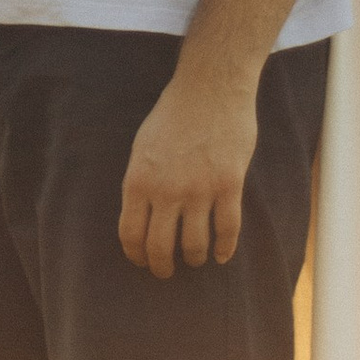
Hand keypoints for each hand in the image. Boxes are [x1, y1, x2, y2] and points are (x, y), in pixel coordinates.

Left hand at [119, 69, 256, 275]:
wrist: (210, 88)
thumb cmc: (174, 114)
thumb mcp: (142, 146)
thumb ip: (142, 182)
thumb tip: (143, 215)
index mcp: (139, 180)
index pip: (131, 235)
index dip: (136, 255)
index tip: (142, 260)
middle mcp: (166, 191)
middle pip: (160, 248)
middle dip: (162, 266)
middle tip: (167, 271)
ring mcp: (199, 190)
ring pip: (194, 245)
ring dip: (194, 259)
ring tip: (195, 259)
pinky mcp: (229, 185)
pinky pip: (227, 230)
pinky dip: (225, 248)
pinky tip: (222, 255)